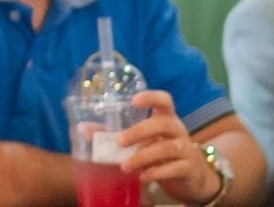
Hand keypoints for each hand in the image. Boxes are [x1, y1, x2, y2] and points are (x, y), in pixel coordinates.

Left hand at [118, 90, 222, 205]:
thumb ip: (113, 134)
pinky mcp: (188, 168)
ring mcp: (186, 149)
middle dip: (140, 131)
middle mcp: (178, 130)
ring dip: (143, 156)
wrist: (191, 177)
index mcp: (166, 118)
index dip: (151, 97)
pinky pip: (174, 168)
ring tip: (124, 166)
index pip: (165, 100)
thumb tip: (83, 129)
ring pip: (167, 148)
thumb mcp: (142, 141)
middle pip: (163, 123)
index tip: (134, 100)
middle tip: (120, 142)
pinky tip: (142, 177)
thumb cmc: (161, 151)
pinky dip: (157, 172)